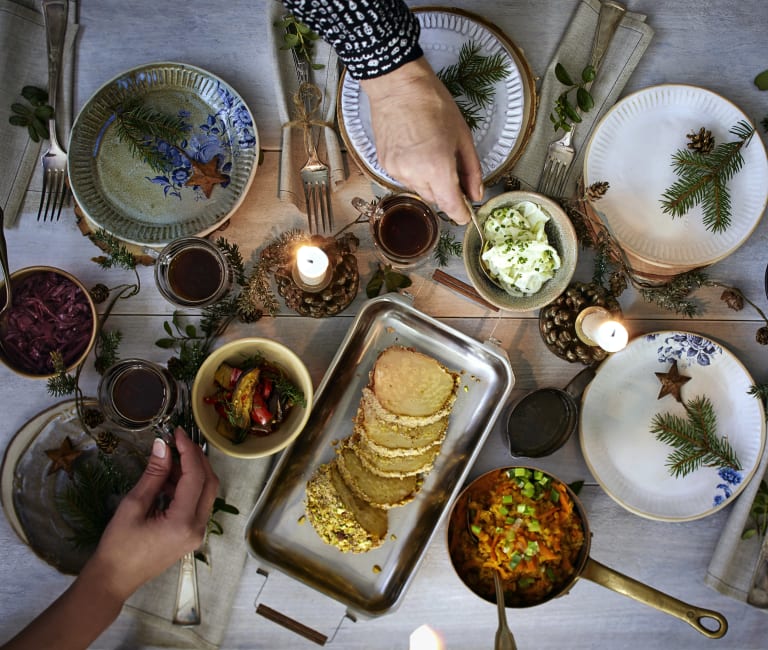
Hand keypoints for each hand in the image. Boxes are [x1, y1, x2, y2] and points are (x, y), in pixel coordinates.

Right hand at [80, 427, 218, 601]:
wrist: (114, 580)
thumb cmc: (118, 546)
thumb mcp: (133, 506)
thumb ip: (153, 474)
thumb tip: (163, 444)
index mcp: (183, 522)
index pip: (196, 477)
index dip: (189, 451)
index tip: (179, 432)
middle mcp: (198, 528)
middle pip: (209, 483)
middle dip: (196, 459)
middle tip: (178, 441)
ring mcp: (197, 533)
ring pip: (206, 493)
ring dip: (192, 472)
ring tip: (168, 459)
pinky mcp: (192, 534)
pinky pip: (197, 503)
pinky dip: (187, 487)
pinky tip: (167, 479)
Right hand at [360, 57, 483, 224]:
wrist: (398, 86)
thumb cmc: (433, 104)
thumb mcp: (463, 137)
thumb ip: (471, 171)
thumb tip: (475, 195)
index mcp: (437, 167)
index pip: (451, 207)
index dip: (462, 214)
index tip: (467, 214)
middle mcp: (414, 175)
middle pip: (435, 200)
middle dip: (446, 191)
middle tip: (451, 168)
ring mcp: (396, 171)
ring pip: (419, 190)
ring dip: (429, 181)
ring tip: (431, 152)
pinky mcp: (385, 165)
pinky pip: (405, 178)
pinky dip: (414, 171)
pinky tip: (415, 149)